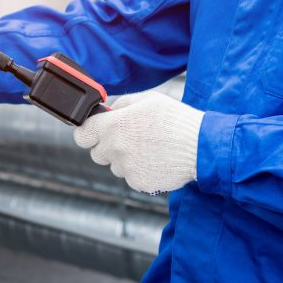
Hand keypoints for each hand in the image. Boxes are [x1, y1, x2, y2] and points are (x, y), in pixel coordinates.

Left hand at [73, 90, 203, 193]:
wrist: (201, 146)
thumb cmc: (176, 120)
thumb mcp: (148, 99)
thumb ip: (121, 104)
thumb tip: (108, 111)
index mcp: (114, 126)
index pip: (81, 135)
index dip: (87, 133)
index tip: (93, 133)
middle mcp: (116, 149)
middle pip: (97, 153)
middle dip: (108, 146)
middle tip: (130, 138)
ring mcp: (126, 168)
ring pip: (115, 166)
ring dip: (125, 159)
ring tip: (149, 148)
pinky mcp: (138, 183)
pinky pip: (131, 177)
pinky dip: (140, 171)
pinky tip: (155, 160)